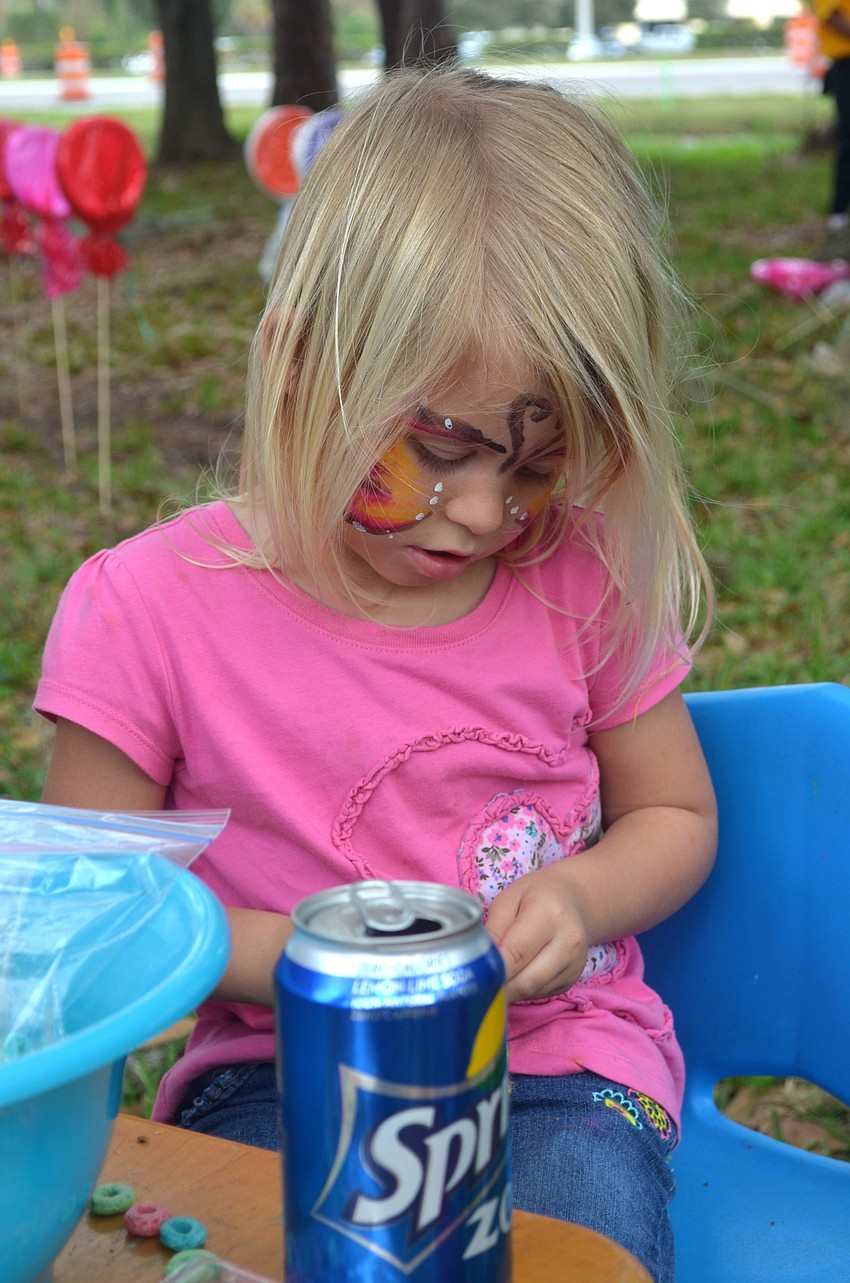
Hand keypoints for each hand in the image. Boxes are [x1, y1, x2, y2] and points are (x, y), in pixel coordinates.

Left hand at [484, 864, 591, 1003]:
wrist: (574, 900)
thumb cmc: (536, 896)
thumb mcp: (508, 899)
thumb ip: (494, 929)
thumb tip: (480, 962)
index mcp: (550, 914)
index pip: (515, 954)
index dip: (492, 970)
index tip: (471, 976)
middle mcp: (569, 942)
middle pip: (526, 981)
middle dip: (498, 987)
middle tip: (476, 985)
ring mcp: (574, 964)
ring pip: (532, 991)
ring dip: (510, 990)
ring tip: (495, 976)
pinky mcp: (573, 978)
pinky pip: (541, 993)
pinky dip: (523, 990)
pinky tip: (516, 974)